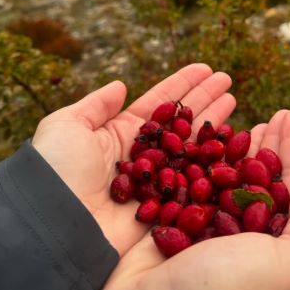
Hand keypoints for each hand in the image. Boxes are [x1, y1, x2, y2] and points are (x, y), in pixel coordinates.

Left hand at [32, 63, 235, 256]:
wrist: (57, 220)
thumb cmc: (59, 168)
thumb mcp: (68, 124)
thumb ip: (96, 104)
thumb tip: (121, 85)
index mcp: (122, 132)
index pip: (160, 102)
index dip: (183, 84)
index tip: (204, 69)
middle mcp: (145, 154)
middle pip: (182, 120)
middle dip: (204, 98)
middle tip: (226, 79)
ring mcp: (159, 179)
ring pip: (193, 145)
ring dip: (213, 122)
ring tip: (233, 97)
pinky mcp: (167, 204)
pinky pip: (195, 178)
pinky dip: (214, 160)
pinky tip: (231, 139)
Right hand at [101, 109, 289, 289]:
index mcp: (276, 246)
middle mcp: (245, 234)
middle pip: (265, 176)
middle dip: (273, 143)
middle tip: (279, 113)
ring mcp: (210, 223)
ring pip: (232, 174)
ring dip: (242, 145)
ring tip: (253, 120)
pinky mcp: (177, 216)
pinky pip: (198, 176)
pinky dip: (206, 153)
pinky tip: (213, 136)